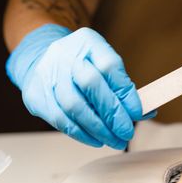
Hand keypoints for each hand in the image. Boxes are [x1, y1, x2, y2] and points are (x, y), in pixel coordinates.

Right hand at [6, 24, 153, 148]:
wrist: (43, 59)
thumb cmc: (83, 65)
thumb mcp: (103, 63)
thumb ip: (123, 85)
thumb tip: (145, 111)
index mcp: (88, 41)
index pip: (109, 65)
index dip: (125, 91)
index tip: (138, 112)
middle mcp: (65, 54)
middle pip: (90, 84)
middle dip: (112, 113)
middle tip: (127, 132)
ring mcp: (46, 74)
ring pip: (74, 106)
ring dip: (98, 129)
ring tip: (114, 141)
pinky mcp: (35, 95)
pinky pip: (60, 119)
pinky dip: (81, 134)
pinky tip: (96, 140)